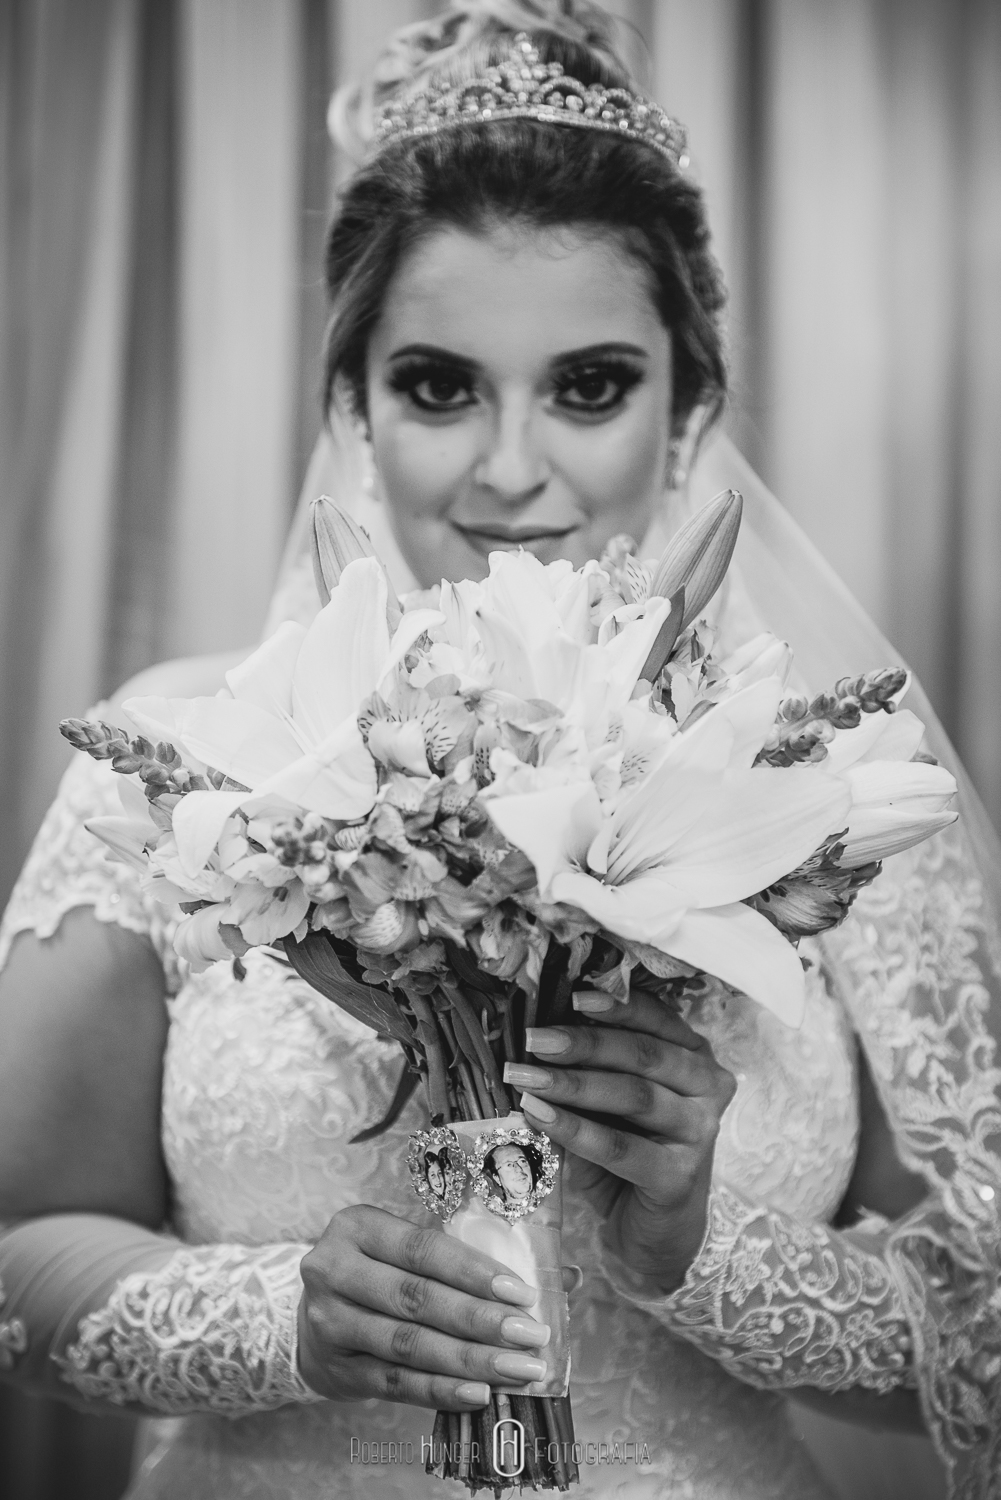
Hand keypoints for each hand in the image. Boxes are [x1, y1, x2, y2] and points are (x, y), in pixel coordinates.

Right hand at [297, 1203, 553, 1409]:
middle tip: (531, 1336)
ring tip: (517, 1369)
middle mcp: (334, 1268)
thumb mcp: (405, 1249)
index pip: (423, 1248)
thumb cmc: (377, 1274)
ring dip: (469, 1360)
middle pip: (417, 1298)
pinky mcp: (334, 1367)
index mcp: (358, 1226)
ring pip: (408, 1345)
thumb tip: (566, 1275)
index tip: (521, 1293)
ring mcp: (329, 1321)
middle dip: (480, 1321)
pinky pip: (395, 1383)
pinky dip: (439, 1391)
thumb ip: (472, 1257)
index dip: (474, 1271)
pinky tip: (478, 1394)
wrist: (311, 1320)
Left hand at [504, 988, 735, 1293]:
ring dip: (571, 1084)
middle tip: (532, 1038)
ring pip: (633, 1095)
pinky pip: (621, 1147)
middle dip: (583, 1043)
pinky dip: (575, 1130)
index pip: (657, 1019)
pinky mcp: (680, 1177)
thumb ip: (592, 1066)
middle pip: (643, 1054)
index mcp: (694, 1055)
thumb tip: (536, 1033)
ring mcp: (700, 1132)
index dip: (616, 1006)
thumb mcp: (612, 1100)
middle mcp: (708, 1087)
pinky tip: (538, 1116)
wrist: (653, 1228)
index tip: (571, 996)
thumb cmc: (630, 1149)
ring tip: (523, 1076)